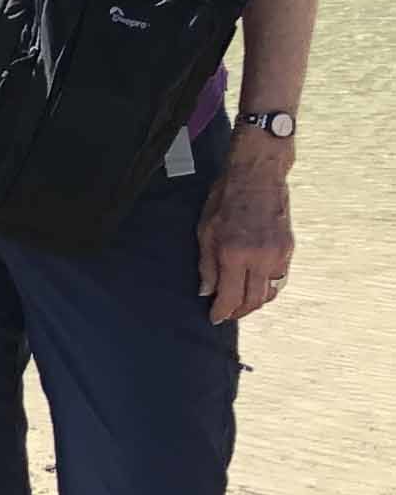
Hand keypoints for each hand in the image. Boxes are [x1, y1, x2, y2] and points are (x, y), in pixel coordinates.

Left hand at [197, 129, 295, 323]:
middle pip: (254, 300)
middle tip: (227, 314)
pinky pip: (280, 277)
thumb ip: (206, 265)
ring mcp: (278, 254)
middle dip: (240, 312)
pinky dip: (268, 287)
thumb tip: (207, 291)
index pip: (230, 296)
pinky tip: (256, 286)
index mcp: (234, 255)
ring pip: (270, 292)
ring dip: (256, 302)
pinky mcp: (289, 248)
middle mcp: (260, 258)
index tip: (215, 317)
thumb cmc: (227, 199)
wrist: (257, 176)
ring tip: (241, 304)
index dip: (222, 311)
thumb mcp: (205, 231)